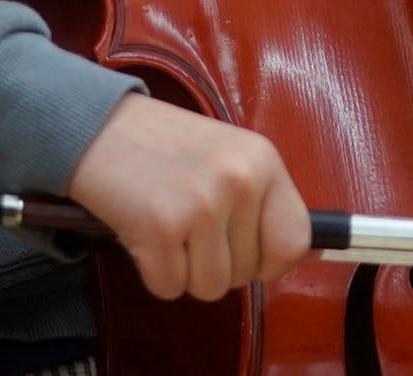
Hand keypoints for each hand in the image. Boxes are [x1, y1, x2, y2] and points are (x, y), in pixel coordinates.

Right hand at [64, 94, 311, 300]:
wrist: (95, 124)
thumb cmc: (161, 144)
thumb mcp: (228, 155)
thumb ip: (265, 199)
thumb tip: (317, 250)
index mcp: (262, 161)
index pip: (295, 241)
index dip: (271, 261)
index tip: (248, 254)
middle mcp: (238, 181)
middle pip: (246, 273)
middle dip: (215, 262)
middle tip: (186, 221)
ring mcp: (201, 206)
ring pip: (210, 287)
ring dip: (183, 270)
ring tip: (166, 225)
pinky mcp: (161, 229)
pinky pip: (169, 287)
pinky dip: (152, 271)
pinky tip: (143, 231)